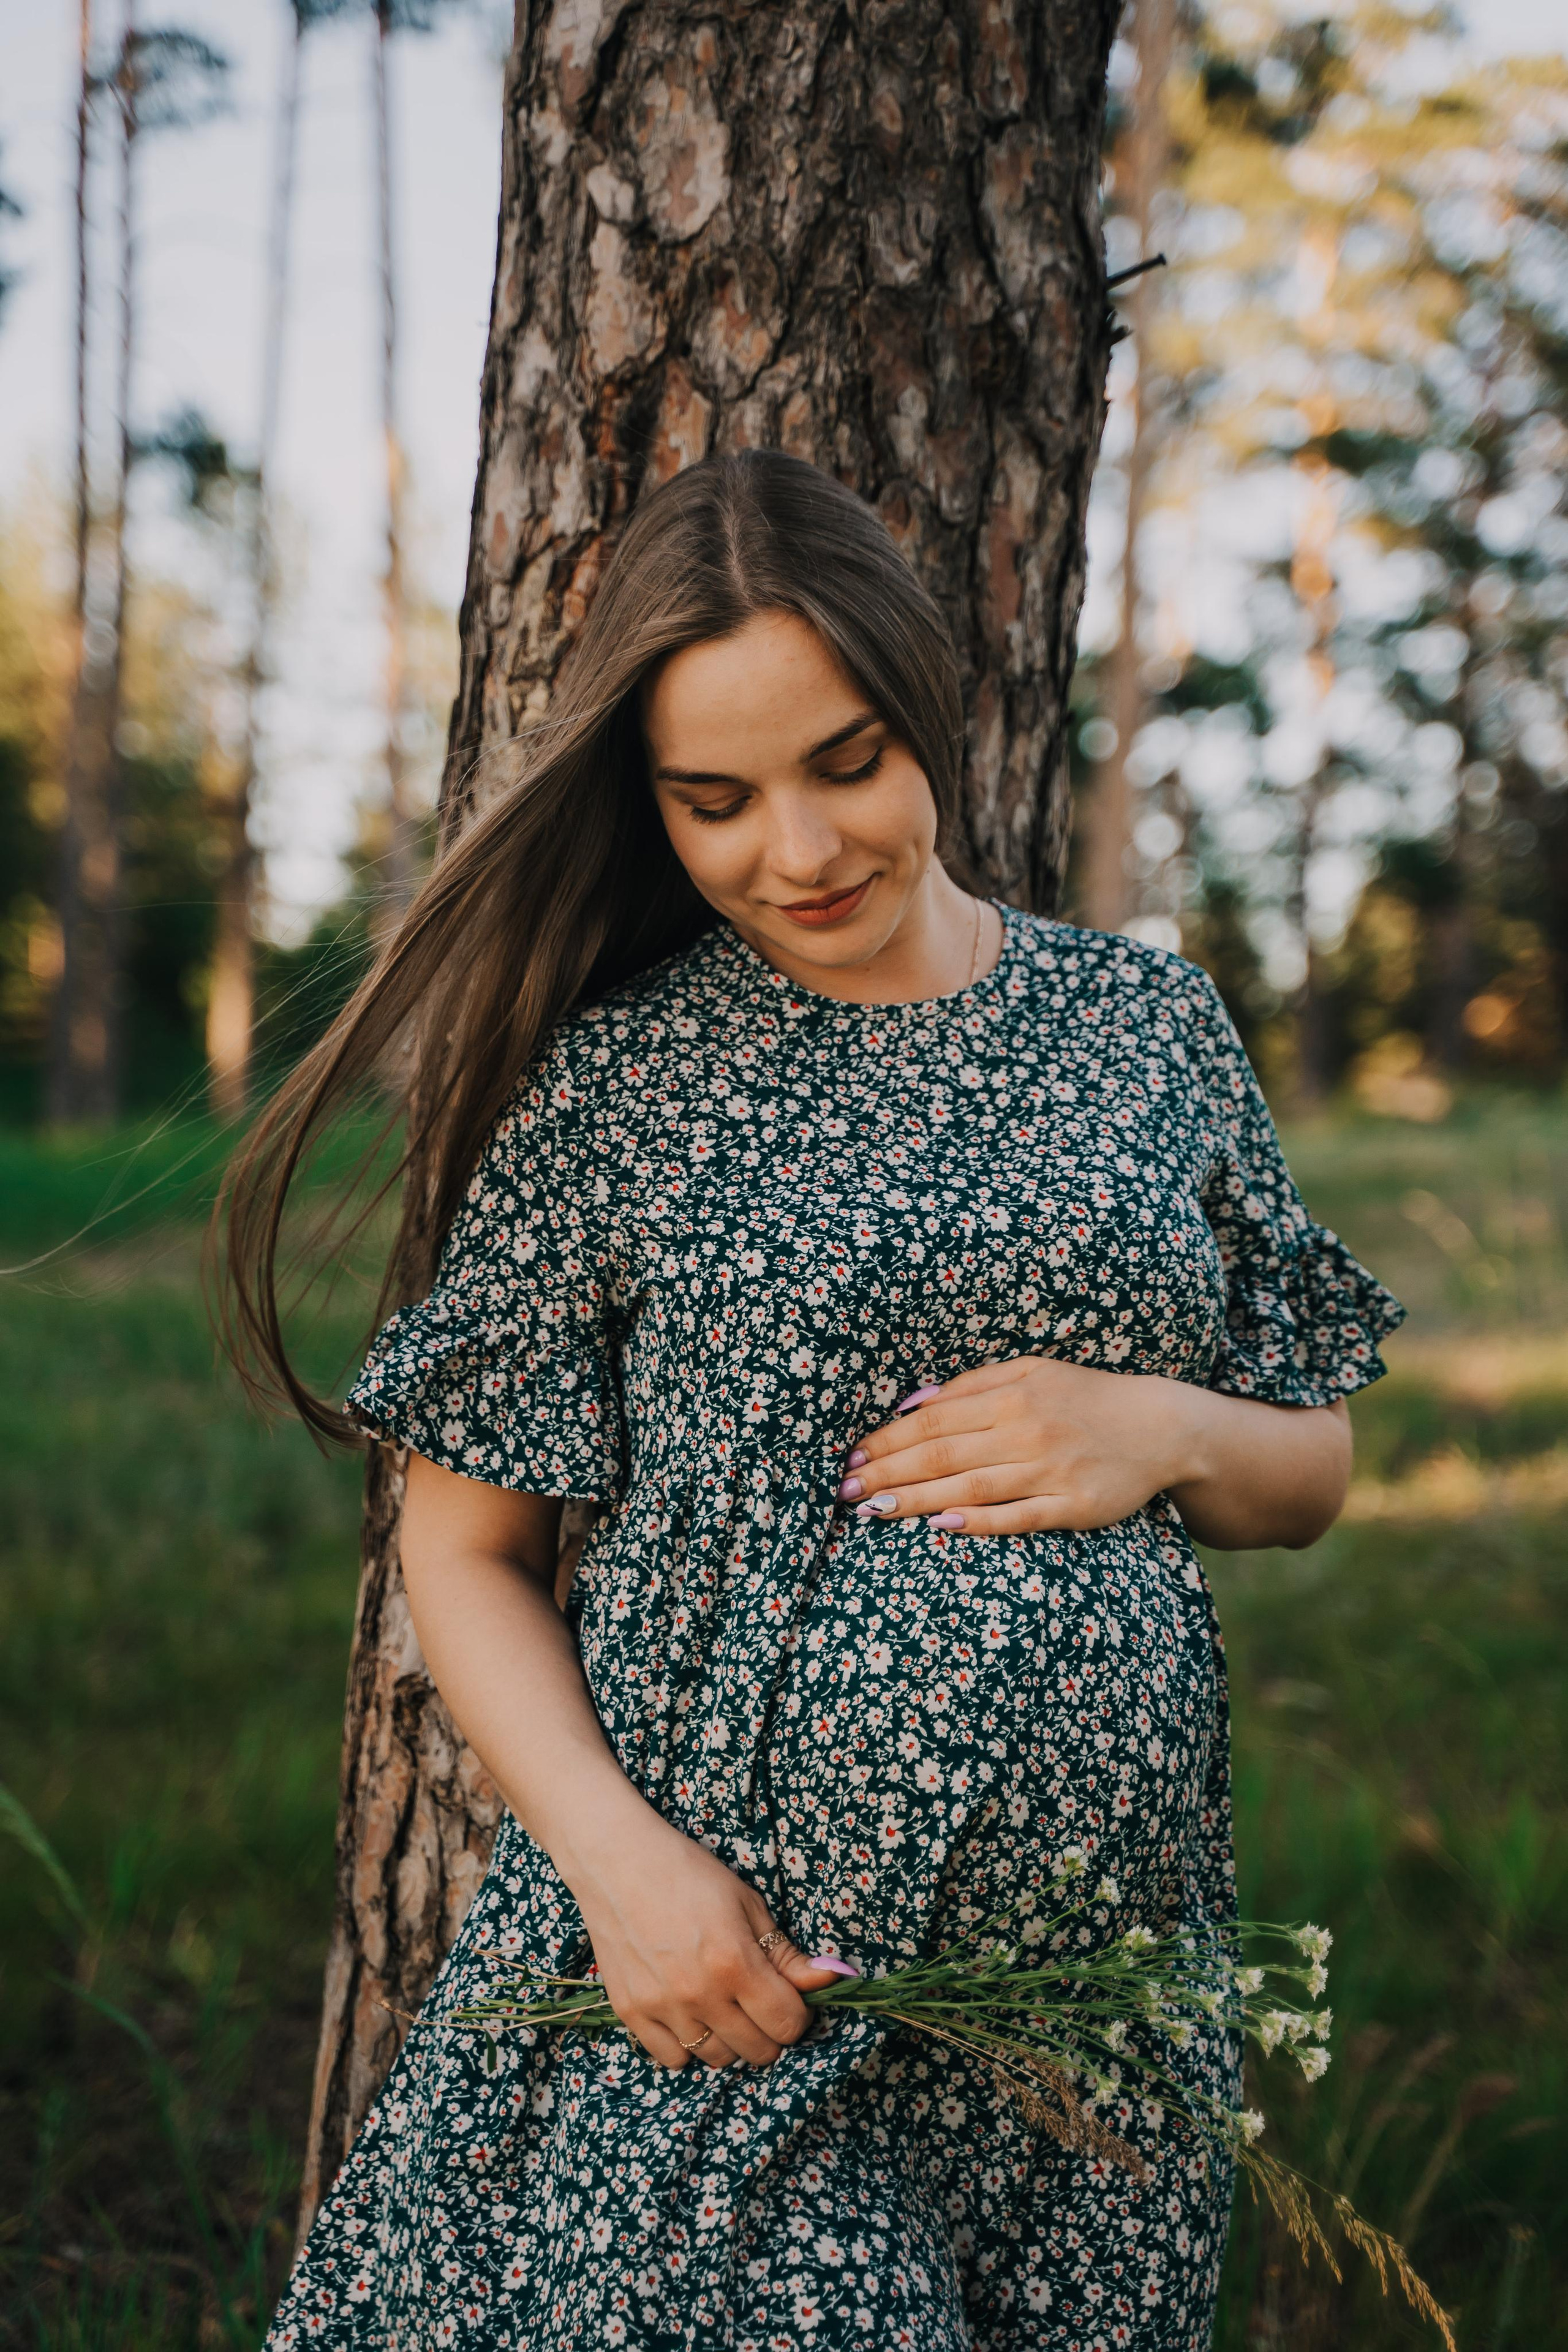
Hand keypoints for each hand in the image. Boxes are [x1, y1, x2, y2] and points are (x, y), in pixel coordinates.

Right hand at [565, 1798, 855, 2070]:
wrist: (617, 1862)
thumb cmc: (688, 1874)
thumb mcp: (747, 1904)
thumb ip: (787, 1954)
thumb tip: (831, 1980)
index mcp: (734, 1963)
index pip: (787, 2024)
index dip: (798, 2013)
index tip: (789, 1996)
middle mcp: (699, 1994)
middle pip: (757, 2051)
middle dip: (768, 2030)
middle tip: (758, 2001)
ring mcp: (662, 2008)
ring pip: (716, 2059)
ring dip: (729, 2039)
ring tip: (722, 2003)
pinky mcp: (631, 2013)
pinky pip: (673, 2059)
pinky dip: (687, 2044)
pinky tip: (688, 2011)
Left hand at [837, 1356, 1201, 1536]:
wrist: (1161, 1426)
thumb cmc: (1085, 1398)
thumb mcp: (1031, 1371)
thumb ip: (970, 1385)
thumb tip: (911, 1404)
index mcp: (1011, 1395)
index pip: (934, 1420)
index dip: (888, 1440)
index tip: (853, 1458)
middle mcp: (1026, 1431)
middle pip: (942, 1454)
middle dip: (888, 1473)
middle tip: (845, 1492)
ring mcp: (1050, 1471)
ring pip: (970, 1487)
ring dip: (917, 1500)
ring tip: (874, 1511)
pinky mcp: (1075, 1507)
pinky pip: (1018, 1517)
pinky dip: (978, 1522)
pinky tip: (941, 1526)